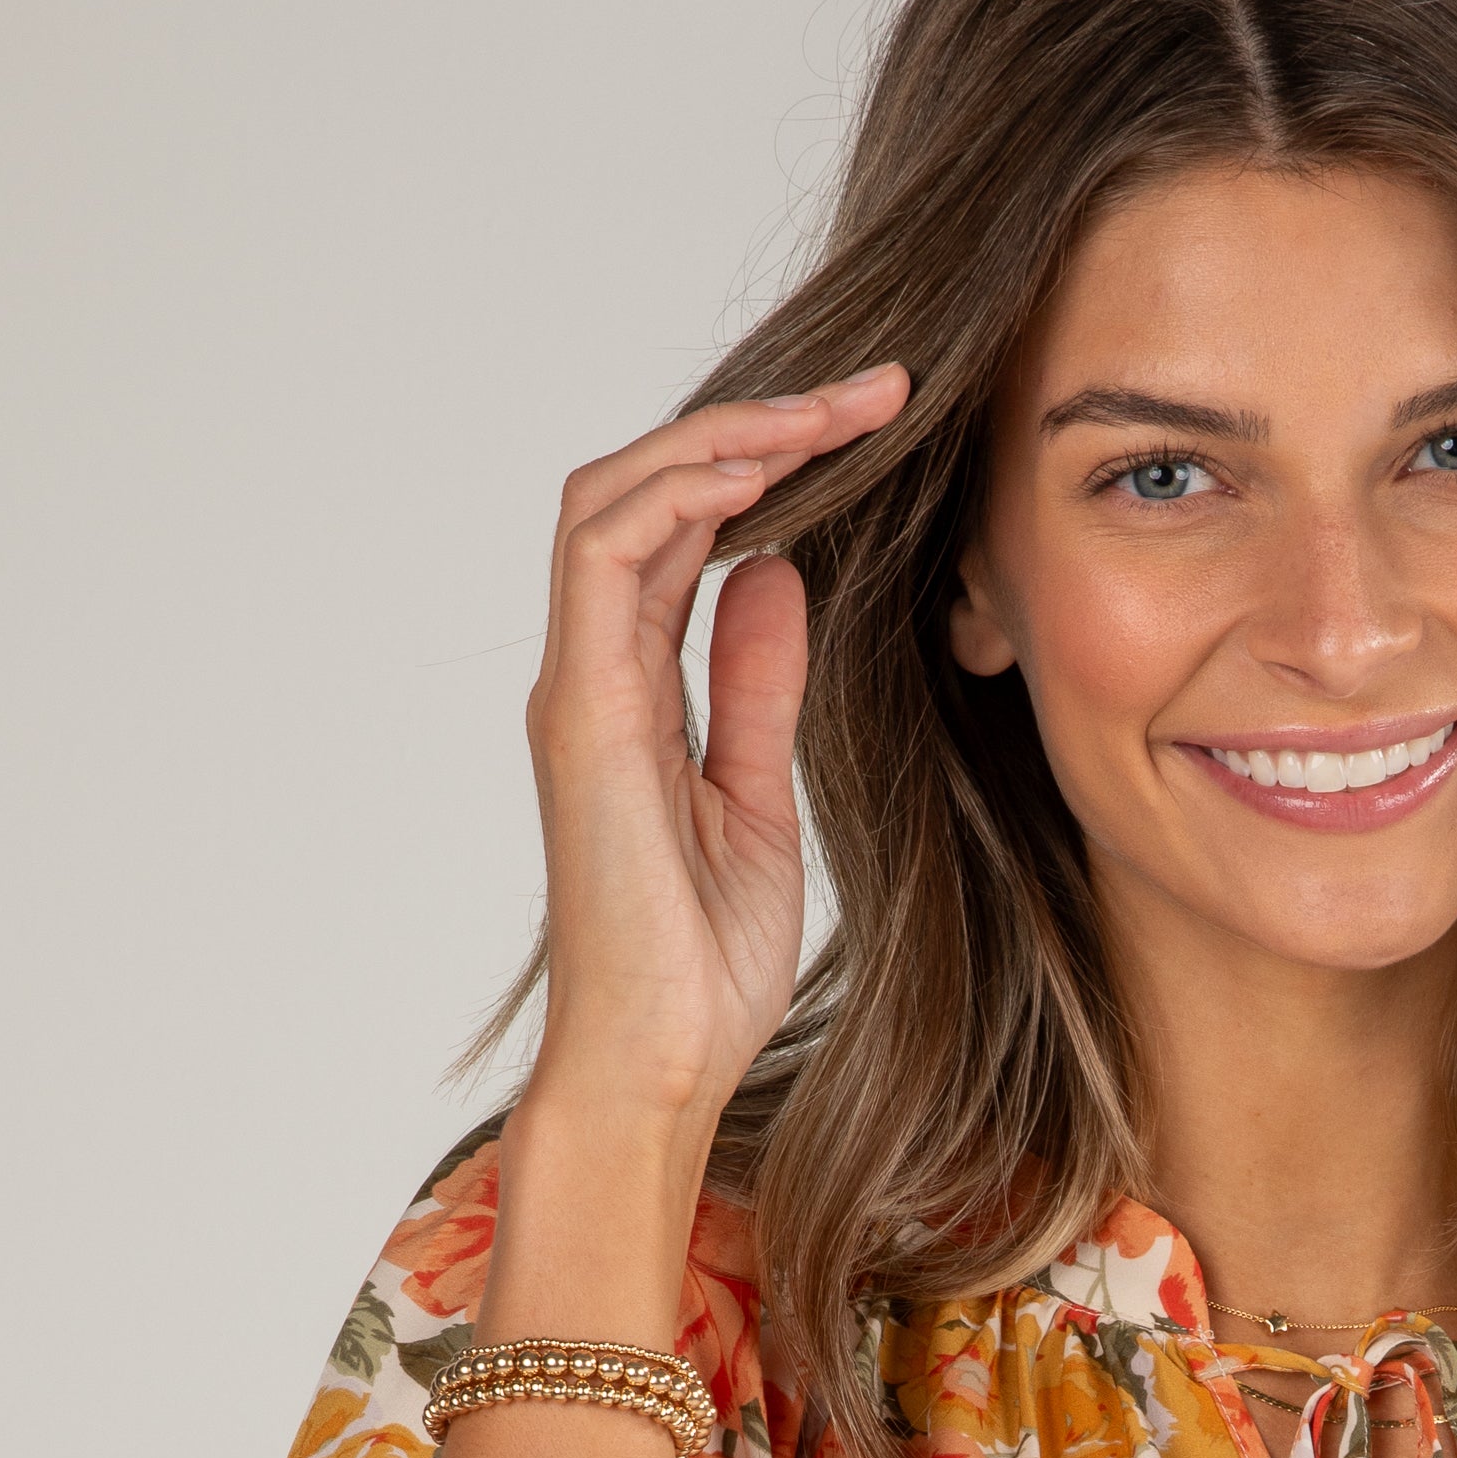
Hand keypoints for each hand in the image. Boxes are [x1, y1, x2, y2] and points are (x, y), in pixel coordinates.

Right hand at [440, 367, 908, 1457]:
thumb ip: (757, 687)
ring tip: (836, 412)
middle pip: (647, 491)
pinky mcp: (583, 715)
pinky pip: (608, 559)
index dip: (767, 466)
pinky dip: (682, 496)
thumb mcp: (761, 801)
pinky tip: (768, 474)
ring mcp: (579, 687)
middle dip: (757, 424)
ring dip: (727, 437)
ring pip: (618, 498)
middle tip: (877, 393)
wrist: (661, 1063)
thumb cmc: (703, 964)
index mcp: (635, 691)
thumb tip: (779, 574)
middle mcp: (594, 672)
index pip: (683, 532)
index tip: (875, 433)